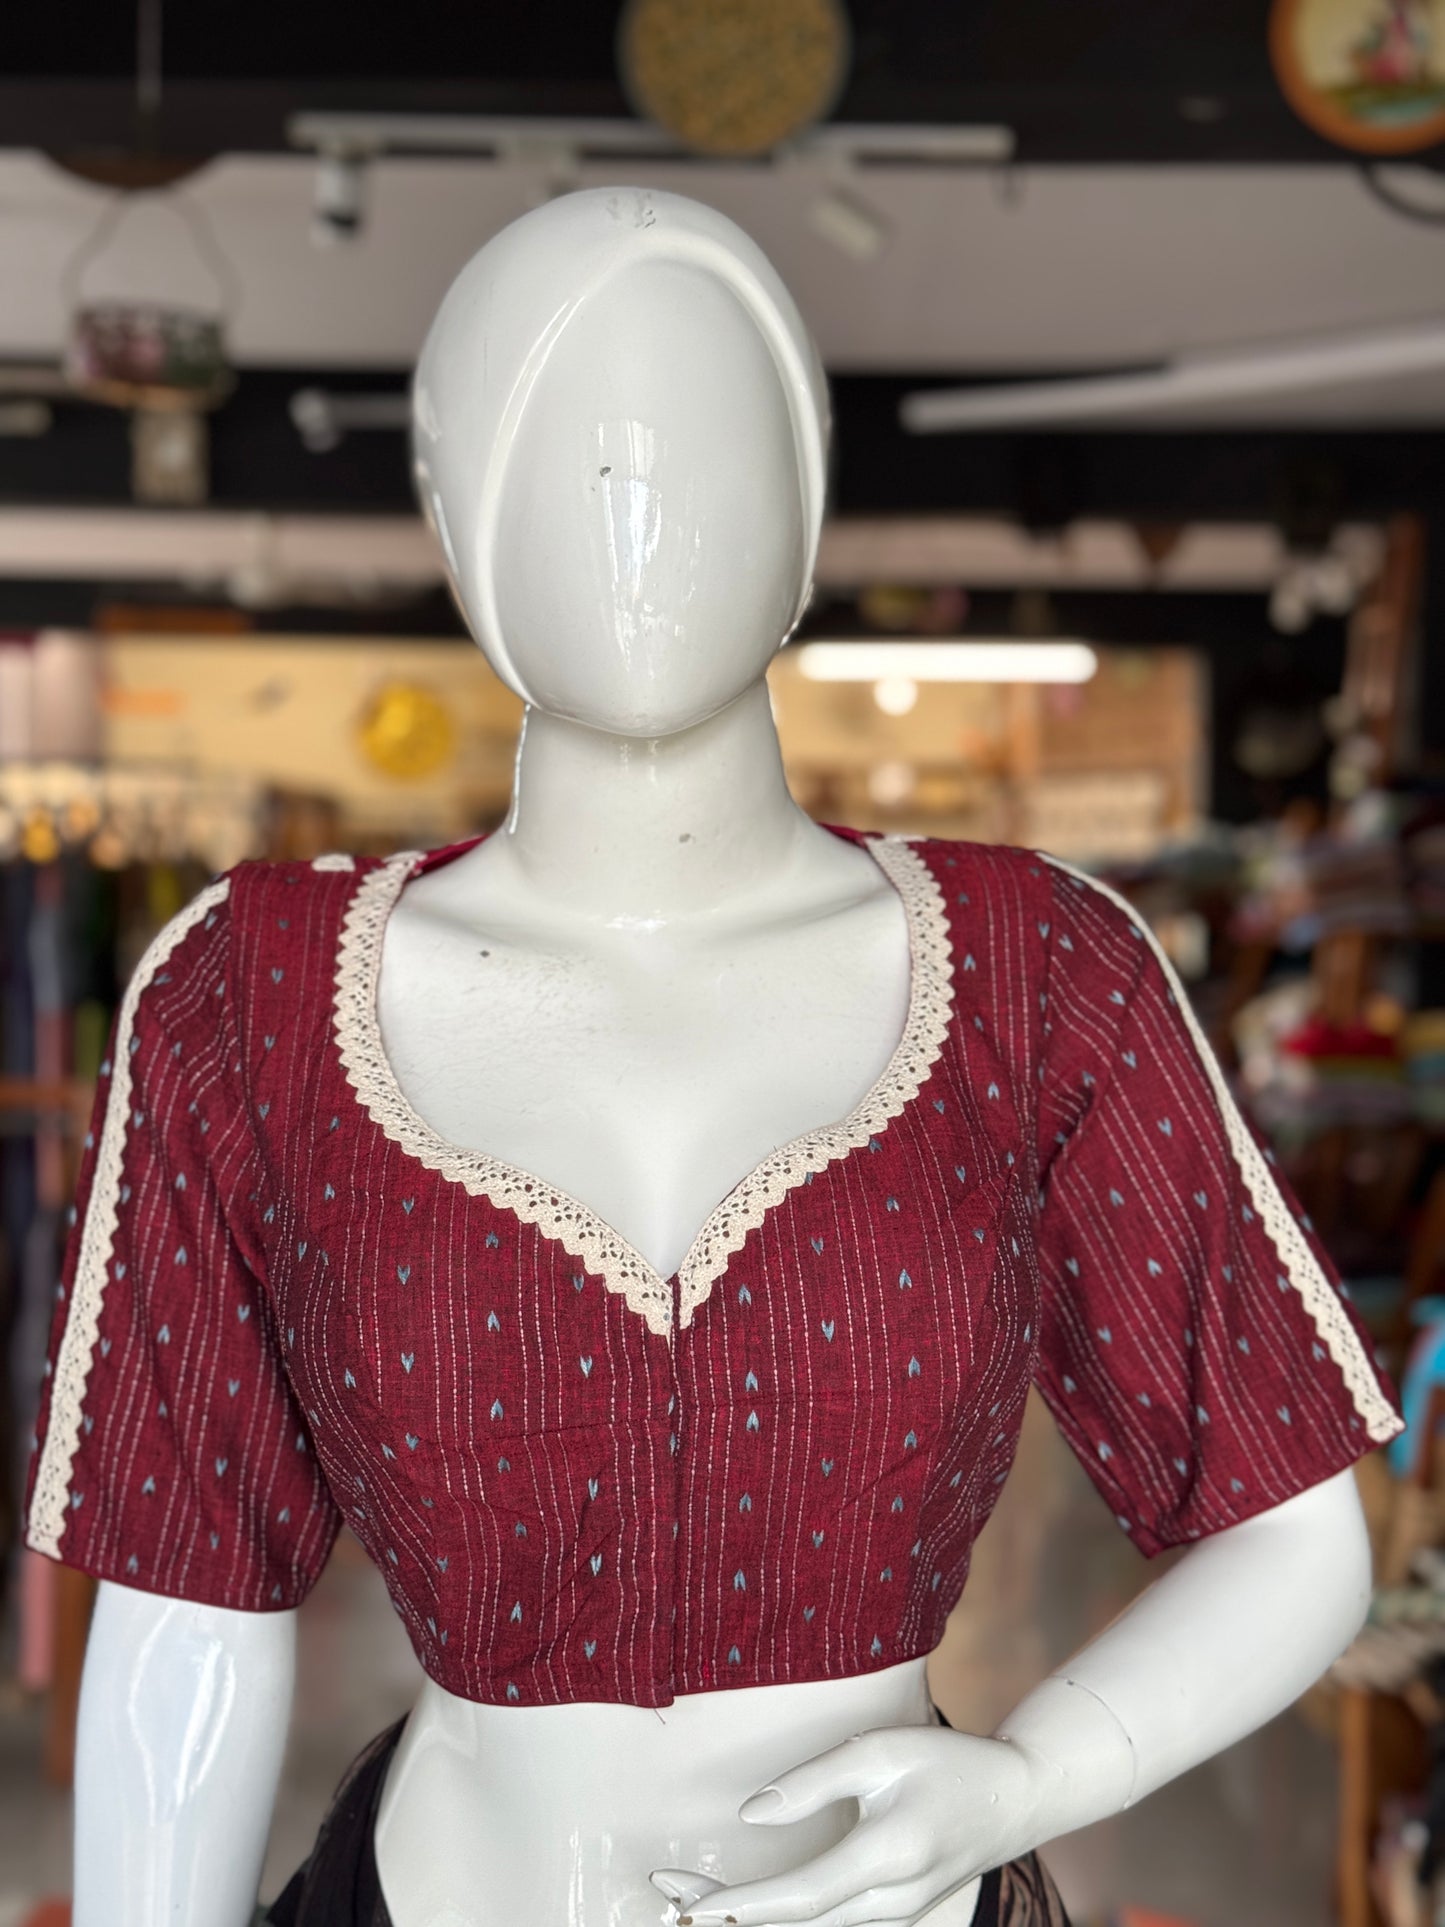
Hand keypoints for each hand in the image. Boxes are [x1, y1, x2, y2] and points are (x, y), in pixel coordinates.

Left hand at [649, 1724, 1043, 1926]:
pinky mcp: (892, 1916)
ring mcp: (894, 1918)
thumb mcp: (880, 1751)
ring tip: (691, 1897)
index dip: (739, 1907)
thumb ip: (813, 1782)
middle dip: (727, 1915)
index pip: (798, 1898)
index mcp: (887, 1859)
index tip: (688, 1905)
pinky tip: (747, 1905)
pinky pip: (829, 1925)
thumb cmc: (948, 1764)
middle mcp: (891, 1904)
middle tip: (665, 1895)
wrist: (1016, 1800)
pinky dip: (783, 1917)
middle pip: (795, 1924)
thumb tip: (750, 1816)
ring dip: (752, 1918)